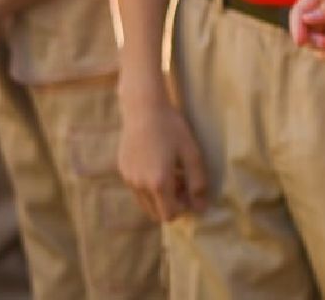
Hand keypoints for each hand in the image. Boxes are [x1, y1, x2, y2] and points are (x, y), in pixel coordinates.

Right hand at [118, 98, 207, 221]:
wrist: (144, 109)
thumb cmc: (172, 129)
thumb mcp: (191, 154)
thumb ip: (197, 182)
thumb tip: (201, 208)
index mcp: (158, 183)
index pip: (169, 215)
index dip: (183, 208)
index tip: (192, 192)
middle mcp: (139, 185)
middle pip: (156, 213)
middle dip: (171, 204)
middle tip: (183, 182)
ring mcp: (128, 179)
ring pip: (146, 202)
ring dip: (160, 196)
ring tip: (173, 172)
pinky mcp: (122, 170)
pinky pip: (137, 189)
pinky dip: (149, 185)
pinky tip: (158, 163)